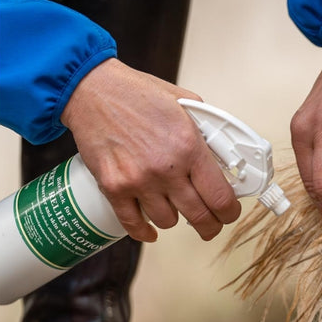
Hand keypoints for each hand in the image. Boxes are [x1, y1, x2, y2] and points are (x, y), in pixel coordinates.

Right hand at [60, 58, 240, 241]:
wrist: (92, 90)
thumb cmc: (137, 93)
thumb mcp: (185, 103)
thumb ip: (206, 131)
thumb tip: (224, 158)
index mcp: (189, 146)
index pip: (220, 197)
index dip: (229, 212)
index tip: (228, 213)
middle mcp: (166, 168)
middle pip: (199, 217)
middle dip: (209, 225)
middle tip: (210, 224)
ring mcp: (138, 180)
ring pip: (168, 222)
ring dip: (174, 218)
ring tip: (172, 206)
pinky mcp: (113, 187)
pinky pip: (133, 224)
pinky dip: (144, 231)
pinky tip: (151, 230)